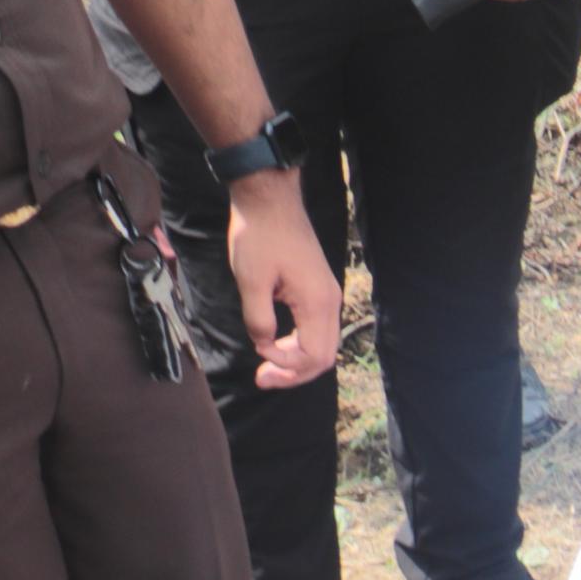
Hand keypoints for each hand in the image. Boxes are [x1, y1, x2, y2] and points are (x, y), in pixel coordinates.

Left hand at [226, 174, 341, 389]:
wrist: (270, 200)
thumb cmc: (259, 236)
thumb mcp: (251, 281)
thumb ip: (258, 319)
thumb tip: (263, 344)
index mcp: (316, 302)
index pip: (314, 356)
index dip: (286, 365)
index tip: (257, 353)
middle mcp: (329, 302)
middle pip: (324, 356)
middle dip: (294, 372)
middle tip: (261, 379)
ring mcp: (327, 296)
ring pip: (322, 345)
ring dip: (296, 360)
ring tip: (267, 366)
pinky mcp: (318, 289)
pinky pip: (316, 329)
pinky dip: (299, 344)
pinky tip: (277, 343)